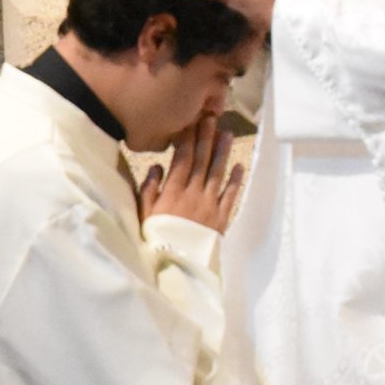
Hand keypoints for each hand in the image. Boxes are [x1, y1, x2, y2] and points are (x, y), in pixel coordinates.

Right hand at [139, 114, 246, 233]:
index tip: (191, 121)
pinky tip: (240, 165)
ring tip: (227, 134)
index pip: (182, 158)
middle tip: (211, 118)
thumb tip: (156, 165)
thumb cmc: (155, 240)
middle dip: (206, 137)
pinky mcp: (221, 218)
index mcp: (173, 191)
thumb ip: (148, 190)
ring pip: (217, 173)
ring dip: (223, 152)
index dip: (187, 138)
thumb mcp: (144, 215)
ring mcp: (209, 205)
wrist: (177, 266)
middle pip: (202, 160)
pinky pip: (230, 195)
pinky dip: (235, 180)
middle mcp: (193, 194)